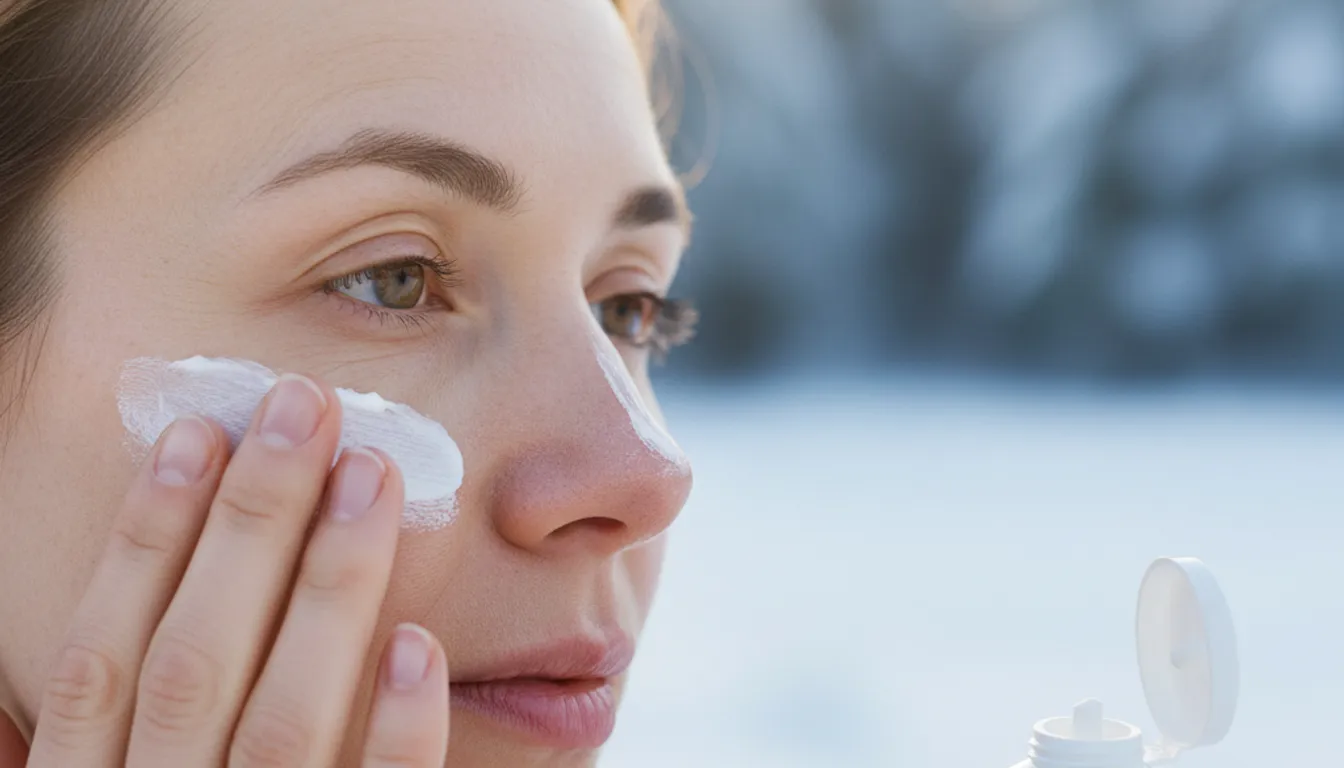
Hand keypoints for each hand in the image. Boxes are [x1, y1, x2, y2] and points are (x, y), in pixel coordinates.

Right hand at [18, 373, 448, 766]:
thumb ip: (82, 753)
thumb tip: (13, 700)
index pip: (101, 661)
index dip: (144, 540)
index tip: (196, 431)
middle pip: (195, 663)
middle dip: (250, 524)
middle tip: (304, 407)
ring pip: (285, 722)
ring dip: (330, 589)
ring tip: (371, 474)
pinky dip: (398, 732)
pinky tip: (420, 644)